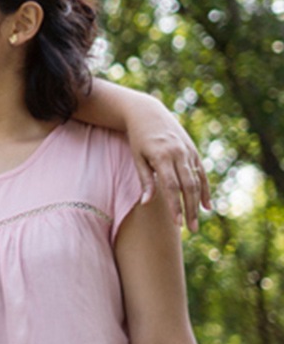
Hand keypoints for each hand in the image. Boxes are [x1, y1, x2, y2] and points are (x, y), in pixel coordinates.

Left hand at [126, 103, 210, 231]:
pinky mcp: (193, 151)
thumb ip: (145, 181)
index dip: (175, 206)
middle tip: (191, 229)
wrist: (148, 113)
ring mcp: (188, 152)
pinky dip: (205, 190)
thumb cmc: (138, 139)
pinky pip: (201, 173)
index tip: (177, 224)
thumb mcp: (137, 158)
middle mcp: (178, 154)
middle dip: (189, 209)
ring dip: (197, 203)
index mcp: (162, 156)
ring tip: (196, 222)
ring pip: (197, 181)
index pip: (171, 187)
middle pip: (187, 187)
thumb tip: (146, 204)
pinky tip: (206, 206)